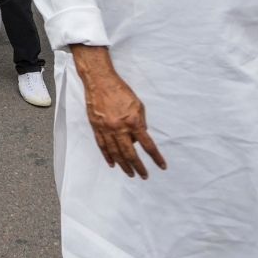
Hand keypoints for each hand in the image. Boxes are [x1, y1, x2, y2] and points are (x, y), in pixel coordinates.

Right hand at [72, 45, 166, 178]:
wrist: (100, 81)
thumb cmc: (120, 90)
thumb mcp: (137, 104)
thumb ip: (140, 122)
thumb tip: (139, 138)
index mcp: (132, 121)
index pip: (147, 144)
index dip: (155, 157)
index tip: (162, 166)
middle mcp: (119, 128)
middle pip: (130, 153)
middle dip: (138, 166)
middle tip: (143, 175)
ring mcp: (106, 129)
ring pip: (115, 153)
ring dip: (123, 165)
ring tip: (129, 173)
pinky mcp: (96, 127)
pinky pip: (102, 146)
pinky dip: (108, 156)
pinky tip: (112, 164)